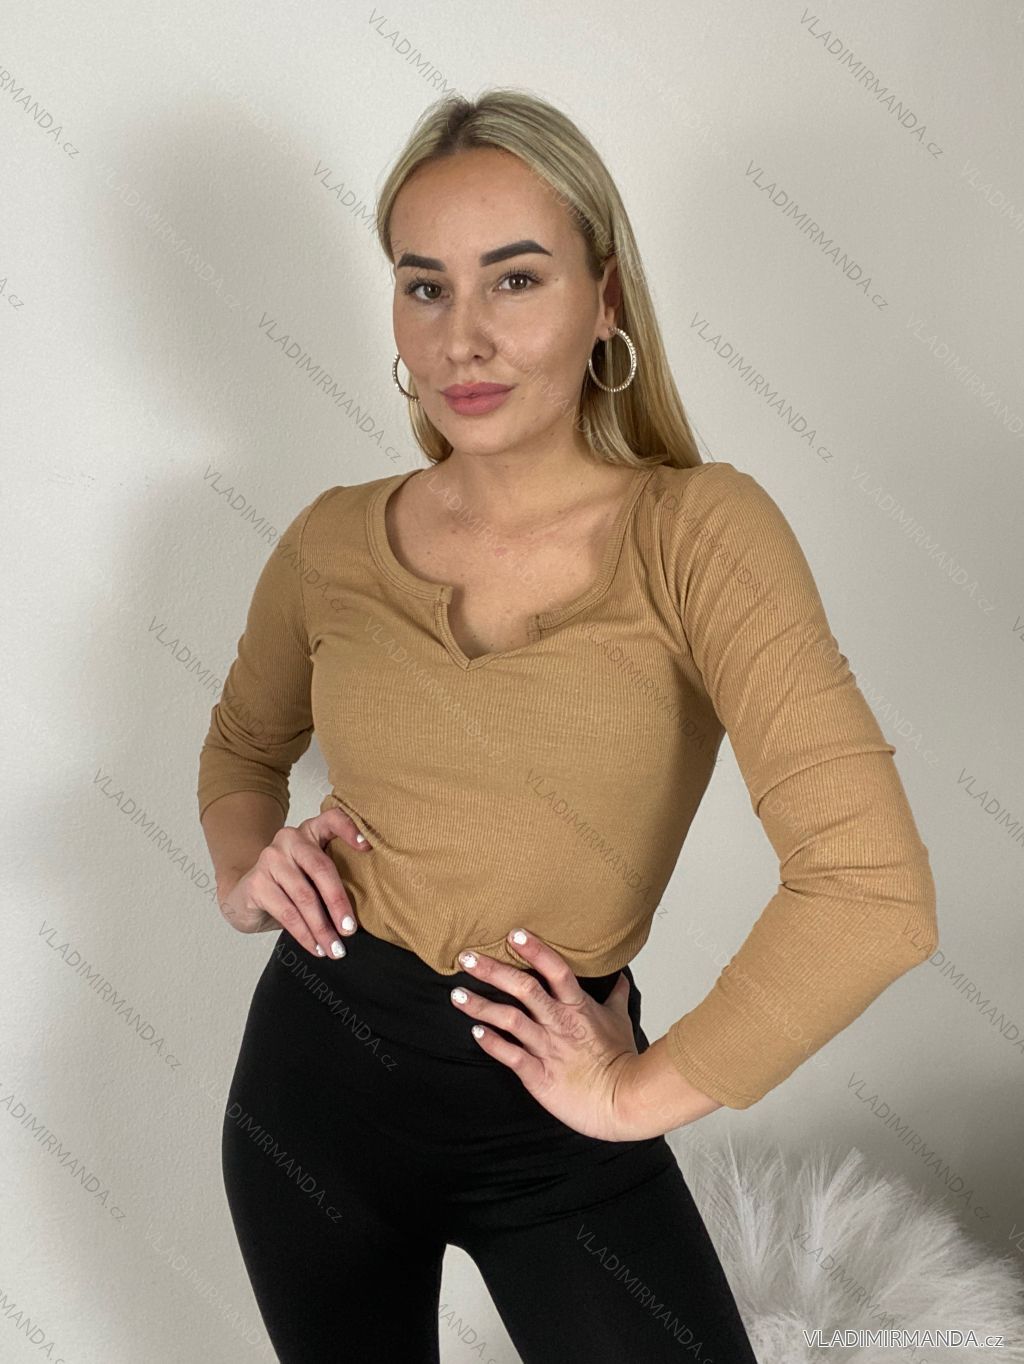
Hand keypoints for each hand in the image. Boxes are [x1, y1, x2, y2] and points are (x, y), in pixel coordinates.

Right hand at [219, 807, 369, 957]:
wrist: (245, 897)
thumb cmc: (290, 887)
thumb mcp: (313, 876)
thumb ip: (332, 878)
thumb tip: (363, 913)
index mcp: (311, 831)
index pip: (333, 819)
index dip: (351, 830)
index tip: (368, 848)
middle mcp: (290, 839)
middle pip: (321, 868)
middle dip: (338, 902)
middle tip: (350, 930)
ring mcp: (270, 859)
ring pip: (304, 896)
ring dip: (322, 927)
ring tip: (335, 949)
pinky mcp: (256, 882)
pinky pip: (287, 913)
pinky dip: (304, 934)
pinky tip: (315, 947)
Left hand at [450, 927, 646, 1141]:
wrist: (625, 1101)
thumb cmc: (621, 1061)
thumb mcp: (620, 1020)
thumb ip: (616, 996)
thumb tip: (620, 976)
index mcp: (578, 1006)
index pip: (556, 970)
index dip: (535, 951)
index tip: (513, 934)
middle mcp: (559, 1023)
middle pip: (524, 988)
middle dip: (493, 971)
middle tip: (467, 957)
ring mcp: (548, 1048)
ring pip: (510, 1020)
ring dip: (481, 1006)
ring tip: (457, 995)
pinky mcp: (539, 1076)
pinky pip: (511, 1056)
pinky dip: (491, 1044)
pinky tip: (475, 1032)